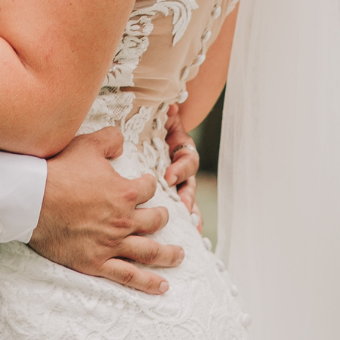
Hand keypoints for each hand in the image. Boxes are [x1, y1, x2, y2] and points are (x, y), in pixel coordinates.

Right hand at [30, 127, 183, 294]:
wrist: (32, 200)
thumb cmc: (58, 171)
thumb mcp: (87, 145)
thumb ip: (110, 139)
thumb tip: (121, 141)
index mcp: (125, 192)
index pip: (149, 188)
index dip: (149, 184)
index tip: (146, 185)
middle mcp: (124, 220)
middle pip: (155, 220)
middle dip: (162, 217)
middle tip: (163, 217)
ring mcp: (112, 244)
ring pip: (150, 251)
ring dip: (168, 254)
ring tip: (179, 255)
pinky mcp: (96, 262)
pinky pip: (128, 276)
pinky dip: (148, 283)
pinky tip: (163, 286)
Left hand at [163, 107, 201, 231]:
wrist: (148, 127)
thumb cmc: (154, 124)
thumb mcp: (162, 118)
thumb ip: (169, 114)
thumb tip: (172, 106)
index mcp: (179, 149)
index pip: (186, 159)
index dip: (180, 168)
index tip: (169, 177)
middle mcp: (181, 167)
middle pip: (189, 185)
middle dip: (187, 197)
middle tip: (183, 207)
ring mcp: (177, 181)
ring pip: (187, 200)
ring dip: (189, 212)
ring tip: (190, 226)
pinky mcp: (170, 193)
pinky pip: (179, 210)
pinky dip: (185, 221)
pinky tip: (191, 233)